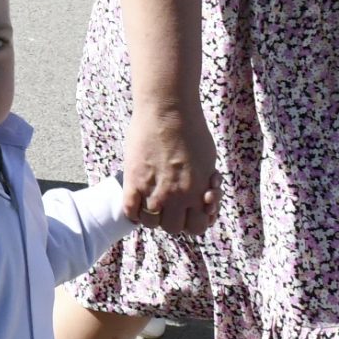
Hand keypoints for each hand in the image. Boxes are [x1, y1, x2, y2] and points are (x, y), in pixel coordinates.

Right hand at [122, 104, 217, 235]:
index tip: (190, 211)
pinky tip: (138, 200)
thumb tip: (202, 197)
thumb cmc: (192, 129)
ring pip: (152, 224)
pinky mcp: (134, 181)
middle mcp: (177, 197)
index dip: (194, 221)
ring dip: (153, 216)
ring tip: (153, 201)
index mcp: (198, 193)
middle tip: (172, 204)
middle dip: (174, 219)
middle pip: (173, 228)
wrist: (167, 109)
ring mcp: (153, 191)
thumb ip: (203, 184)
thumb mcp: (208, 161)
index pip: (197, 228)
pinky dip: (134, 212)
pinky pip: (130, 211)